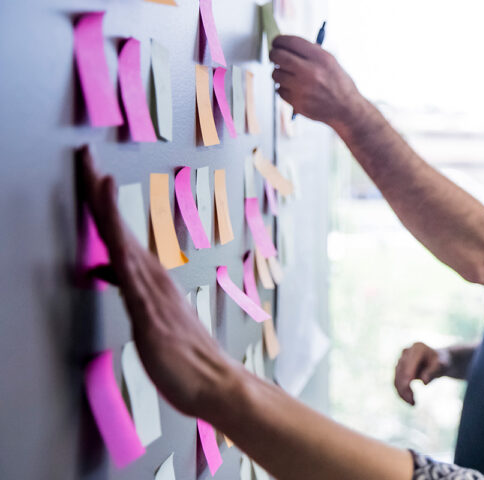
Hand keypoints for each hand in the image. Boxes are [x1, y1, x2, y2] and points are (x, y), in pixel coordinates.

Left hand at [77, 146, 239, 419]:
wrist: (216, 383)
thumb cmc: (184, 358)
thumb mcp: (147, 318)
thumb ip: (126, 287)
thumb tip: (100, 265)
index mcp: (151, 277)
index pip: (119, 232)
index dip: (101, 201)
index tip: (91, 170)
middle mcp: (152, 276)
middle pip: (117, 225)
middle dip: (97, 189)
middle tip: (84, 153)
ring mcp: (152, 291)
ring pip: (122, 240)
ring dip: (105, 206)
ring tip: (93, 173)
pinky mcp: (149, 311)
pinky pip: (129, 272)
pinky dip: (120, 245)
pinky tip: (111, 230)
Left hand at [270, 35, 365, 127]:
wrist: (347, 109)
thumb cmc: (338, 84)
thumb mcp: (330, 61)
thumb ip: (310, 52)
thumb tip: (286, 45)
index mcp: (320, 58)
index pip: (290, 42)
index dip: (279, 40)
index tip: (277, 43)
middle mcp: (311, 72)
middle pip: (278, 56)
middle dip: (274, 54)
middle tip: (275, 56)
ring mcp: (303, 88)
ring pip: (276, 74)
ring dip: (279, 73)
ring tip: (289, 75)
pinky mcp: (297, 102)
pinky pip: (279, 90)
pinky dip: (283, 88)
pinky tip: (295, 89)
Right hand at [392, 342, 448, 405]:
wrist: (439, 361)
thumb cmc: (442, 363)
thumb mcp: (442, 366)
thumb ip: (433, 371)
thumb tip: (424, 381)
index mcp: (417, 348)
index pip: (409, 365)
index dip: (406, 377)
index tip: (408, 390)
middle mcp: (406, 352)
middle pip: (401, 372)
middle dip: (405, 389)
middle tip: (413, 403)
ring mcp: (401, 359)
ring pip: (397, 379)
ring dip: (402, 393)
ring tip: (412, 404)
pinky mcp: (398, 368)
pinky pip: (396, 382)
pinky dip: (401, 392)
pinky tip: (409, 400)